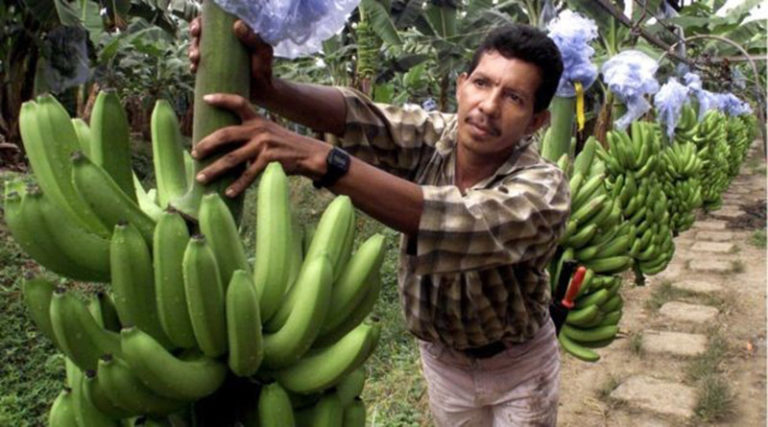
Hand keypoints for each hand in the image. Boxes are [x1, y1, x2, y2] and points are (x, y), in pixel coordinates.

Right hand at [188, 17, 274, 102]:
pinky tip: (194, 70)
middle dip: (193, 42)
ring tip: (195, 60)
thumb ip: (253, 39)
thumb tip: (237, 25)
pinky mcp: (213, 71)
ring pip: (197, 50)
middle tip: (196, 52)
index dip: (198, 24)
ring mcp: (216, 57)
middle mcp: (221, 44)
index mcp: (231, 34)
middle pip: (200, 37)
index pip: (210, 24)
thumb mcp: (262, 52)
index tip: (197, 30)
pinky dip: (194, 67)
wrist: (262, 91)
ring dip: (192, 53)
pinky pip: (199, 67)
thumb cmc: (264, 69)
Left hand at [192, 94, 330, 196]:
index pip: (238, 103)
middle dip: (206, 144)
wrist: (309, 155)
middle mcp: (259, 130)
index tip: (205, 99)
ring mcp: (264, 145)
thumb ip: (250, 133)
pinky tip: (228, 193)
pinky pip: (248, 175)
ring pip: (232, 158)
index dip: (222, 98)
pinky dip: (237, 185)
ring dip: (214, 170)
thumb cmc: (285, 146)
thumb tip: (224, 143)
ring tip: (201, 178)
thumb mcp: (269, 132)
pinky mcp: (270, 161)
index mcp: (257, 120)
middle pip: (225, 134)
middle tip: (193, 153)